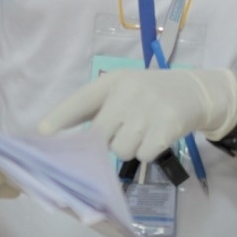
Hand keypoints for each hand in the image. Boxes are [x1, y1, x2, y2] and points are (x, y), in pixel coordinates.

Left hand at [37, 69, 236, 161]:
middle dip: (109, 140)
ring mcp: (149, 109)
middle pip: (100, 135)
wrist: (195, 91)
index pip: (82, 100)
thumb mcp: (124, 91)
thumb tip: (55, 134)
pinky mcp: (167, 126)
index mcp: (114, 81)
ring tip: (143, 132)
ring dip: (129, 148)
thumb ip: (95, 110)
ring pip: (121, 150)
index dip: (60, 117)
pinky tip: (157, 136)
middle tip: (124, 130)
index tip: (41, 134)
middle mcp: (129, 92)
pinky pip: (143, 155)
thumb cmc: (150, 94)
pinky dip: (148, 151)